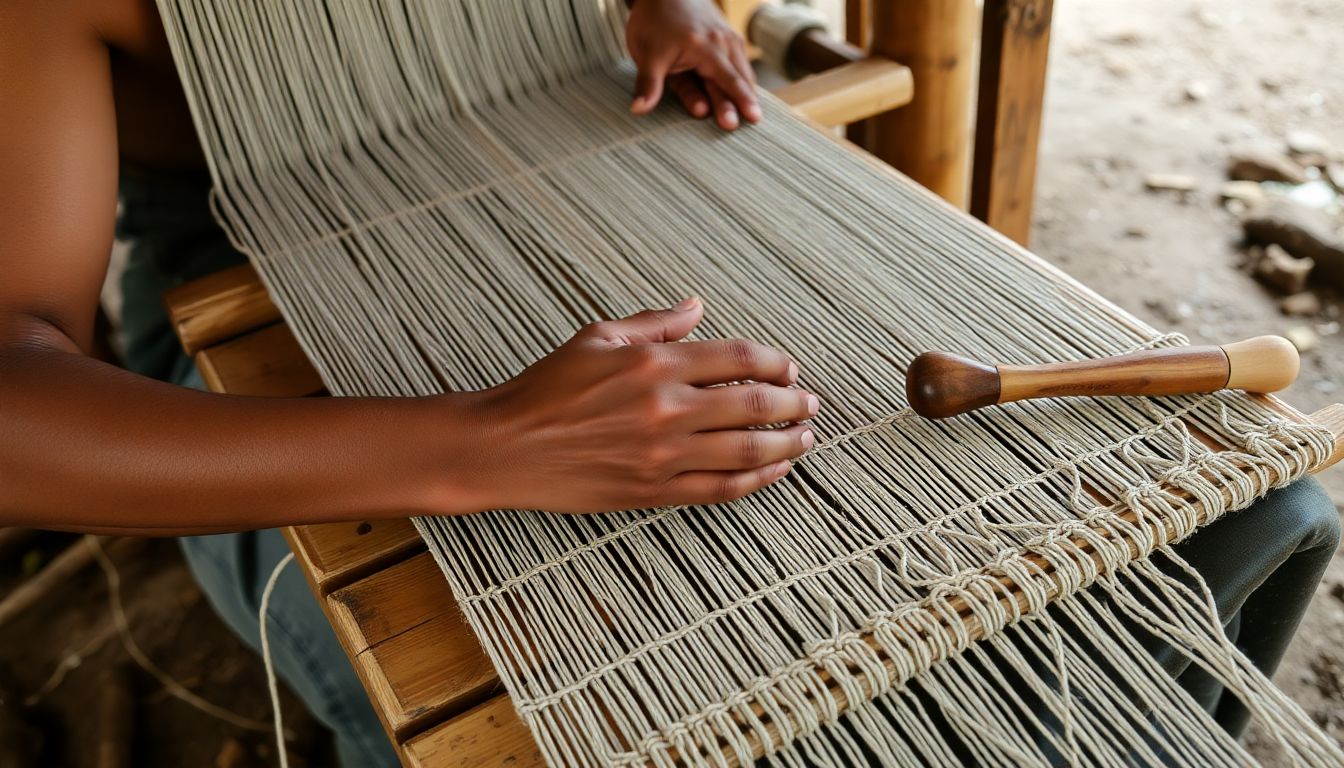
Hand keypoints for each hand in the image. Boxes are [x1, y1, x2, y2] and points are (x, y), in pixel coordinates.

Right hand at [468, 298, 816, 512]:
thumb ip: (654, 322)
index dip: (775, 363)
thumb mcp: (596, 337)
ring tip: (805, 438)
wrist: (506, 446)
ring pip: (748, 451)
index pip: (737, 358)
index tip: (789, 368)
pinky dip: (757, 481)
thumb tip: (697, 306)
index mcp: (654, 364)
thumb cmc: (545, 388)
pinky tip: (775, 471)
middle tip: (810, 403)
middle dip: (794, 403)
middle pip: (755, 405)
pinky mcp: (654, 491)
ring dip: (787, 444)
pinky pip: (721, 488)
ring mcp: (663, 455)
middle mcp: (666, 409)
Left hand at [626, 0, 760, 130]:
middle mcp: (722, 41)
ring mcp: (728, 38)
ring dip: (748, 91)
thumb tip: (638, 109)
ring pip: (743, 69)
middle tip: (753, 121)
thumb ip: (648, 84)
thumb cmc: (654, 22)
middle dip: (745, 101)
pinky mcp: (728, 38)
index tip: (753, 117)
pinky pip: (740, 62)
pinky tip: (749, 95)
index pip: (728, 79)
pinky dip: (745, 79)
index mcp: (704, 47)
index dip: (741, 100)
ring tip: (753, 112)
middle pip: (738, 78)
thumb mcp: (646, 55)